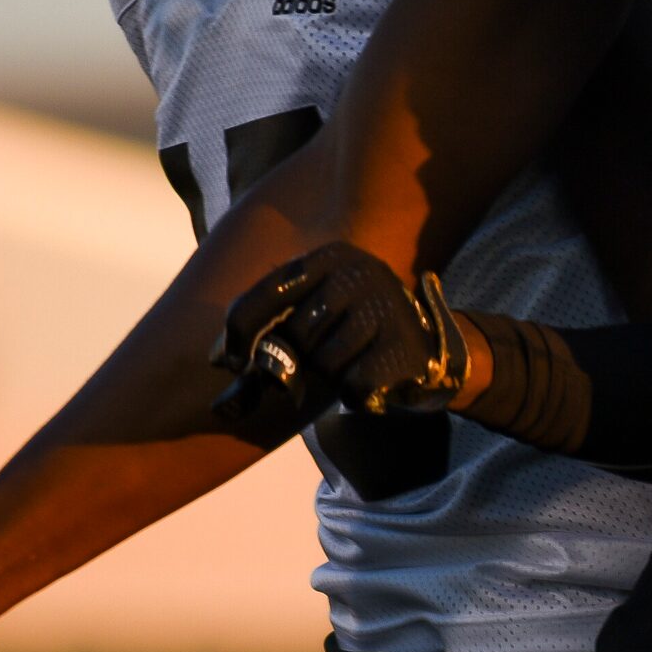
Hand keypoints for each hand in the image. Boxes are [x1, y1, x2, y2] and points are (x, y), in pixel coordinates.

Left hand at [211, 242, 468, 422]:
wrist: (433, 351)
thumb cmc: (357, 337)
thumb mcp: (316, 322)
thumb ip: (270, 342)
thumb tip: (218, 385)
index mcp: (330, 257)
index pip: (263, 295)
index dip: (236, 334)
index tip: (226, 361)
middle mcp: (359, 272)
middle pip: (293, 336)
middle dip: (299, 360)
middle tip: (324, 359)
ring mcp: (385, 306)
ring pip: (324, 363)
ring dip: (334, 376)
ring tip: (358, 360)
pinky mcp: (402, 346)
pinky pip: (353, 386)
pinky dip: (359, 394)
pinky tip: (378, 376)